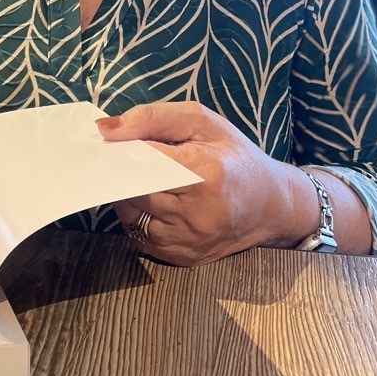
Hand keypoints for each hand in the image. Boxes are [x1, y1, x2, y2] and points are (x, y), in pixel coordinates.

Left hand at [97, 101, 303, 265]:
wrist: (270, 206)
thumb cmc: (234, 157)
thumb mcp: (202, 122)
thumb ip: (152, 118)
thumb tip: (106, 128)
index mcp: (205, 174)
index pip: (144, 159)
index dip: (125, 148)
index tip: (115, 139)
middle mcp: (196, 213)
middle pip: (133, 188)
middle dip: (122, 171)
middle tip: (126, 157)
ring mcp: (188, 240)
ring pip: (131, 212)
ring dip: (128, 193)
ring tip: (145, 178)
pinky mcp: (181, 257)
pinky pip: (138, 233)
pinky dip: (138, 215)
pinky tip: (154, 200)